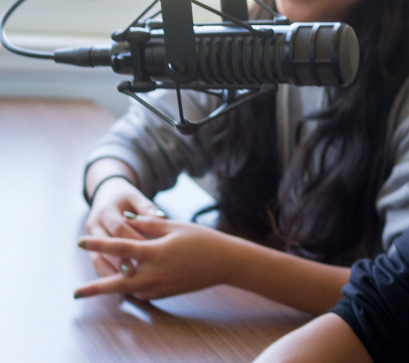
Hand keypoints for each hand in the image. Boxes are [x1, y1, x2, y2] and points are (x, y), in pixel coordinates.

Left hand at [75, 214, 238, 300]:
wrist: (226, 262)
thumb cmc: (202, 239)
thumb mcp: (175, 226)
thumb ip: (148, 224)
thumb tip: (126, 221)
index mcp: (156, 252)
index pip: (120, 248)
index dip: (99, 245)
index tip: (80, 242)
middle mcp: (155, 273)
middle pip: (118, 282)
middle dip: (96, 288)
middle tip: (76, 293)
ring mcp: (161, 286)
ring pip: (130, 290)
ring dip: (115, 286)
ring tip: (98, 286)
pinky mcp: (167, 293)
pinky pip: (144, 293)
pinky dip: (134, 288)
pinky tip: (131, 283)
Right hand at [85, 177, 163, 277]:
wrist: (106, 196)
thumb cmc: (126, 199)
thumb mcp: (136, 198)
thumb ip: (147, 208)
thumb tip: (162, 216)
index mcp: (107, 212)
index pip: (119, 229)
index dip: (131, 240)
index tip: (146, 250)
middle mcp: (94, 226)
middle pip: (104, 248)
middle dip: (117, 261)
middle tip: (131, 273)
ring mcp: (91, 240)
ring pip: (96, 260)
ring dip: (110, 273)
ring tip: (124, 286)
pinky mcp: (92, 250)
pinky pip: (98, 265)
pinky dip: (108, 276)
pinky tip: (120, 287)